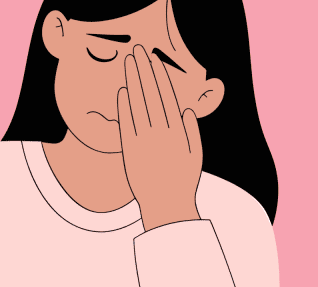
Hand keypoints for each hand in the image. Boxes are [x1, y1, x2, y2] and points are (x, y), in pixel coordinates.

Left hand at [118, 44, 201, 230]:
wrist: (166, 206)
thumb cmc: (182, 181)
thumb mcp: (196, 156)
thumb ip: (192, 131)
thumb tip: (187, 110)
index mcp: (177, 131)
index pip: (167, 96)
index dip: (160, 76)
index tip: (154, 60)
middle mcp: (160, 132)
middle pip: (151, 94)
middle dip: (144, 70)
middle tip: (137, 50)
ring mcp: (144, 140)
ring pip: (137, 104)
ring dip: (132, 81)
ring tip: (128, 63)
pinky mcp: (129, 151)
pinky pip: (126, 124)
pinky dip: (123, 107)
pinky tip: (121, 91)